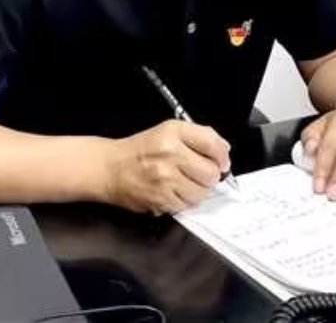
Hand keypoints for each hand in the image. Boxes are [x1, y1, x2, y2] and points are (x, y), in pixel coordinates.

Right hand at [102, 120, 230, 214]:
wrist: (111, 168)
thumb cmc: (141, 150)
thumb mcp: (170, 130)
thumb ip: (200, 136)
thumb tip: (224, 150)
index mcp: (174, 133)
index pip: (212, 144)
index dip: (222, 155)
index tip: (222, 161)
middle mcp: (170, 154)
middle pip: (211, 173)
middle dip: (210, 176)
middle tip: (200, 173)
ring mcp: (165, 179)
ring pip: (202, 193)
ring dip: (198, 190)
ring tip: (184, 182)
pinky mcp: (160, 200)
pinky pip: (186, 205)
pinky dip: (184, 201)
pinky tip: (173, 191)